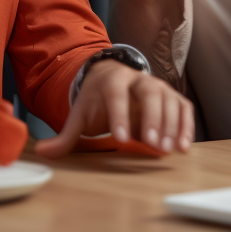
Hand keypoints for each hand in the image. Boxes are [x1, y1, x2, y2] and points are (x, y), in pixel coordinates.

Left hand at [35, 59, 193, 158]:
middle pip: (149, 94)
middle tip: (151, 145)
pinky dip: (186, 126)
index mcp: (113, 80)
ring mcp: (159, 86)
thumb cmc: (97, 101)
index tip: (120, 140)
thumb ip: (66, 135)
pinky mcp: (173, 96)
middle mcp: (139, 79)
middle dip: (152, 119)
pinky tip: (183, 146)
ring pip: (169, 101)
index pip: (116, 96)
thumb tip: (43, 152)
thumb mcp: (80, 115)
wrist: (115, 79)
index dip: (119, 116)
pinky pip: (184, 108)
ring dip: (171, 125)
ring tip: (167, 150)